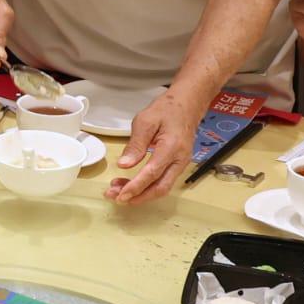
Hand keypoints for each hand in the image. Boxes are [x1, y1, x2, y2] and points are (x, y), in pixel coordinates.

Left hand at [106, 89, 196, 204]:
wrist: (187, 106)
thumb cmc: (166, 110)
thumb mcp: (145, 121)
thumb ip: (136, 144)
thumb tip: (124, 164)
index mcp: (172, 147)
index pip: (152, 173)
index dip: (136, 187)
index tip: (121, 195)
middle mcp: (180, 160)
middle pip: (160, 188)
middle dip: (138, 197)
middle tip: (116, 198)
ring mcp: (181, 164)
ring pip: (162, 188)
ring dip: (141, 194)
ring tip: (118, 191)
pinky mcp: (177, 166)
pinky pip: (163, 182)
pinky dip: (147, 187)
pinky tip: (131, 185)